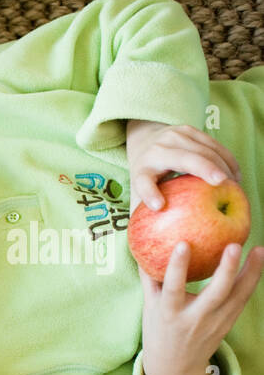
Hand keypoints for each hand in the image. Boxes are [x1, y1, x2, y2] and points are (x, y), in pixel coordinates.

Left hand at [127, 121, 241, 210]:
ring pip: (204, 150)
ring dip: (223, 166)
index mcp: (142, 168)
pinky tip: (235, 176)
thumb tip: (148, 244)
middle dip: (206, 169)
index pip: (143, 182)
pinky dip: (227, 160)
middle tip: (225, 185)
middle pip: (184, 159)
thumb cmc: (145, 172)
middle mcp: (158, 149)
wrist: (145, 139)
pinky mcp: (190, 130)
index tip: (159, 207)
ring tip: (235, 186)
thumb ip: (144, 210)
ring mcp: (175, 135)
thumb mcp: (139, 190)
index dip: (150, 194)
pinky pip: (214, 145)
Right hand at [139, 242, 263, 374]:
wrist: (176, 365)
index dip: (177, 267)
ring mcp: (216, 322)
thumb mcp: (150, 308)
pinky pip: (243, 298)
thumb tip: (142, 251)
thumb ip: (150, 280)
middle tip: (233, 246)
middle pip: (215, 293)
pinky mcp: (229, 322)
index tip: (183, 244)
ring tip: (259, 250)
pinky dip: (252, 279)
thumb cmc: (160, 330)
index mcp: (171, 313)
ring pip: (238, 296)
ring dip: (251, 272)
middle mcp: (195, 318)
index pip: (173, 288)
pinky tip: (258, 261)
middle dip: (226, 269)